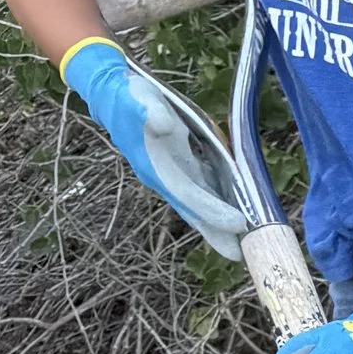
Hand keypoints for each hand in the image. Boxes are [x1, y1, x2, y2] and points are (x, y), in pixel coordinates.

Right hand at [61, 36, 249, 255]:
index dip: (213, 211)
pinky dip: (216, 205)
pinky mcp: (179, 166)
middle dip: (216, 231)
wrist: (112, 98)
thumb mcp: (141, 100)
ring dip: (217, 224)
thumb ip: (154, 113)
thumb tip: (165, 125)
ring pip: (198, 205)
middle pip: (195, 210)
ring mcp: (172, 174)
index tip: (237, 224)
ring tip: (239, 244)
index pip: (190, 195)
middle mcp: (165, 177)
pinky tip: (232, 214)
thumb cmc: (129, 99)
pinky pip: (201, 191)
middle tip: (240, 254)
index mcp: (158, 167)